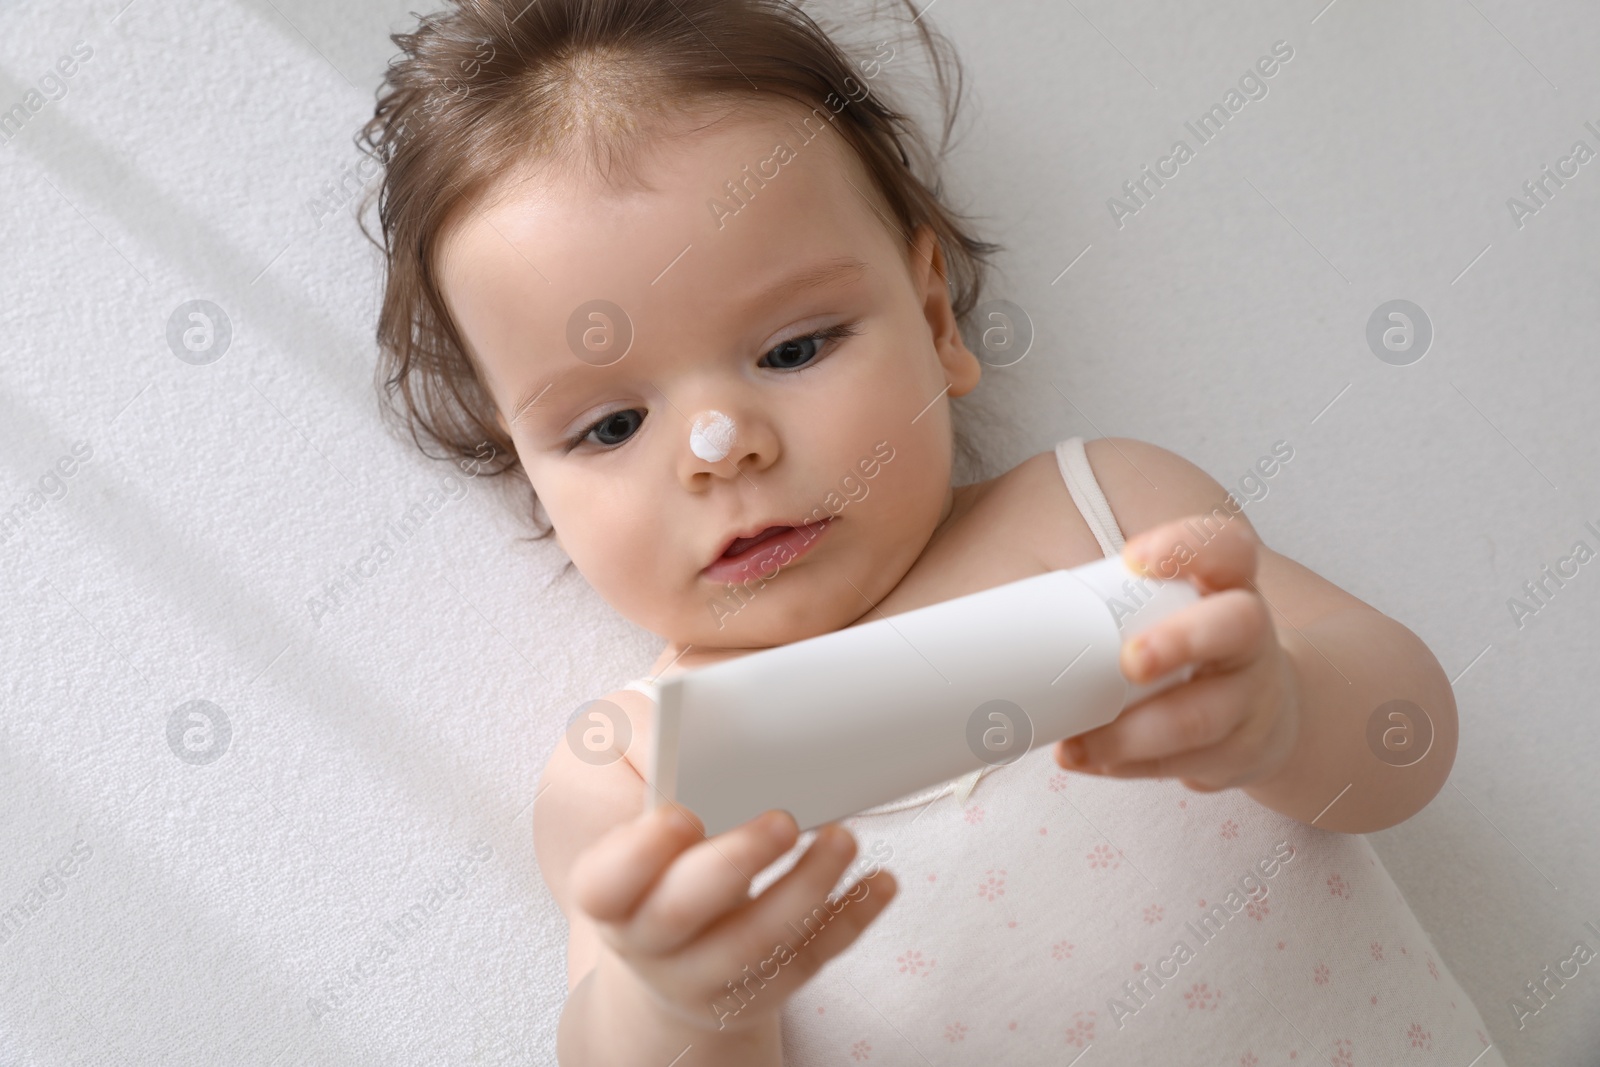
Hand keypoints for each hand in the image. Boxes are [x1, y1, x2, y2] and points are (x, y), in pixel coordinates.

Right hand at [567, 803, 896, 1032]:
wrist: (673, 968)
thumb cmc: (661, 869)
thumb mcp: (639, 833)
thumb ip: (660, 782)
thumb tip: (696, 726)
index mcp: (611, 896)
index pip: (604, 886)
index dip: (639, 852)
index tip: (682, 814)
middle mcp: (650, 945)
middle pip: (684, 911)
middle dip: (736, 861)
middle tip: (783, 818)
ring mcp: (707, 976)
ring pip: (758, 941)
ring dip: (807, 885)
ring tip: (844, 837)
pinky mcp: (763, 990)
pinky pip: (810, 959)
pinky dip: (850, 918)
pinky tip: (880, 882)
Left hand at [1053, 516, 1301, 792]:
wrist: (1266, 713)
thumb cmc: (1187, 648)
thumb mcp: (1167, 610)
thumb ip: (1111, 601)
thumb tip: (1002, 615)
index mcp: (1227, 583)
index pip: (1227, 547)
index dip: (1188, 546)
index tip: (1133, 559)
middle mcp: (1251, 637)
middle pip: (1237, 626)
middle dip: (1179, 641)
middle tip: (1128, 662)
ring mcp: (1253, 699)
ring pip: (1204, 717)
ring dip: (1135, 733)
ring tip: (1081, 742)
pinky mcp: (1242, 753)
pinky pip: (1186, 764)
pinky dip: (1131, 766)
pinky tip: (1092, 760)